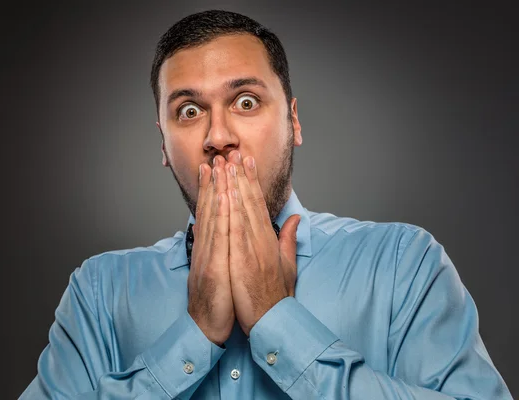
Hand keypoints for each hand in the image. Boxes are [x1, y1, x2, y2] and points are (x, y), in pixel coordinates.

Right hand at [187, 155, 233, 345]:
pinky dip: (219, 216)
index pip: (213, 214)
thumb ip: (221, 250)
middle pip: (210, 210)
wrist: (206, 328)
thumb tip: (221, 233)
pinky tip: (222, 198)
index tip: (218, 168)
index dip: (214, 190)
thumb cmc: (217, 301)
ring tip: (219, 167)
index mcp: (210, 249)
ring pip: (212, 218)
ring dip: (215, 191)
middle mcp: (206, 248)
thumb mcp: (219, 272)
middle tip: (217, 156)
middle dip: (214, 183)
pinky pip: (217, 238)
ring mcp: (207, 256)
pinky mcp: (212, 268)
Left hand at [224, 150, 300, 335]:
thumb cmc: (276, 295)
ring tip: (227, 164)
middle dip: (241, 176)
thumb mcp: (288, 264)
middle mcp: (261, 241)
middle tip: (234, 152)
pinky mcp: (242, 262)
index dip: (251, 182)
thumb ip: (288, 239)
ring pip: (241, 212)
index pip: (258, 205)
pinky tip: (225, 195)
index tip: (245, 162)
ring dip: (233, 186)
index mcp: (269, 240)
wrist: (272, 321)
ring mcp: (251, 250)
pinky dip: (230, 212)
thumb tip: (295, 218)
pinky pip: (234, 232)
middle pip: (249, 203)